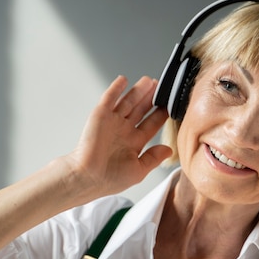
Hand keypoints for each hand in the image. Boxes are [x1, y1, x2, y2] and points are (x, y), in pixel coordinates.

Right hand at [65, 75, 171, 198]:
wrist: (87, 177)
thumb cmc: (110, 179)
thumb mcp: (139, 170)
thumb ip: (154, 158)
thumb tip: (169, 150)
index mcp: (134, 143)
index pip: (151, 125)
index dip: (160, 115)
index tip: (170, 106)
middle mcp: (124, 130)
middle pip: (141, 110)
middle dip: (151, 99)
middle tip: (161, 87)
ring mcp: (112, 121)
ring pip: (128, 102)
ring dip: (138, 91)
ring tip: (150, 81)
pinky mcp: (100, 115)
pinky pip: (109, 99)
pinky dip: (116, 88)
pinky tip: (124, 79)